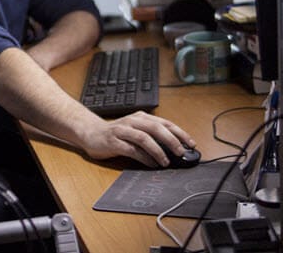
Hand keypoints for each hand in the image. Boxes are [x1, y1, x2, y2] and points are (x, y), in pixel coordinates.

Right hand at [77, 111, 194, 167]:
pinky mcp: (114, 142)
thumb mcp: (136, 130)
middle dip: (172, 141)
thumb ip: (152, 136)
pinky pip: (131, 149)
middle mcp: (133, 121)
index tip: (191, 144)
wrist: (91, 132)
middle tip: (181, 152)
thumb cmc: (117, 134)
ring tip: (166, 162)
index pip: (165, 123)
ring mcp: (123, 130)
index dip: (180, 133)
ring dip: (158, 151)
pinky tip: (151, 164)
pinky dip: (144, 158)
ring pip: (144, 138)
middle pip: (156, 128)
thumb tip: (174, 149)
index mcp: (142, 117)